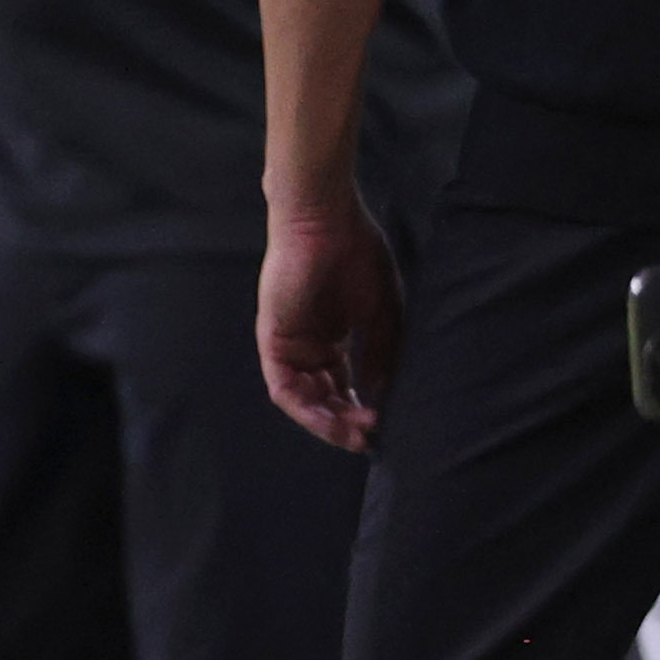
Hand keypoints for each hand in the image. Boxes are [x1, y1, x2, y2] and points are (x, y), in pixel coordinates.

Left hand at [258, 193, 404, 452]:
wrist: (328, 221)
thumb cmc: (357, 254)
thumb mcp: (382, 313)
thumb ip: (381, 354)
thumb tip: (383, 396)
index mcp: (332, 337)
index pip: (344, 386)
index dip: (363, 409)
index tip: (387, 425)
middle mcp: (308, 345)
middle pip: (323, 397)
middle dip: (347, 422)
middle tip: (373, 437)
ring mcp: (288, 343)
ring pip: (303, 399)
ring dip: (329, 421)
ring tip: (359, 432)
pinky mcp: (272, 340)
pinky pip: (283, 386)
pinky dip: (306, 407)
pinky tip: (332, 418)